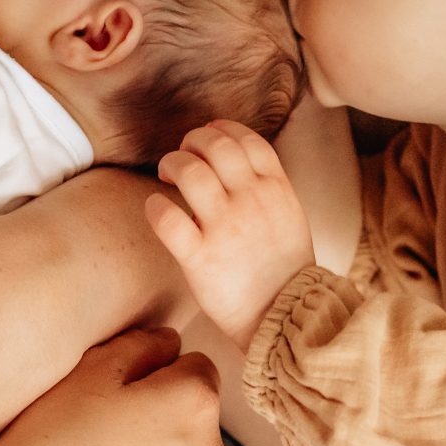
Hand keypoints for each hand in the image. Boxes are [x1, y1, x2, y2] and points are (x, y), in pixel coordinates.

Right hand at [0, 327, 228, 445]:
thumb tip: (170, 343)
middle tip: (101, 442)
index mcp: (195, 404)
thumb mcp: (87, 372)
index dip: (154, 377)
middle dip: (163, 428)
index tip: (116, 398)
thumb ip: (141, 345)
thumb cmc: (46, 445)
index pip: (196, 370)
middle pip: (197, 429)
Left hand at [146, 121, 313, 348]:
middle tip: (183, 155)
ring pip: (190, 172)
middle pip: (216, 145)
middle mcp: (251, 201)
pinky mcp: (200, 257)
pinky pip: (168, 219)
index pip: (248, 139)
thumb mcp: (290, 216)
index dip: (223, 129)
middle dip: (192, 141)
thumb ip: (267, 187)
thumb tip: (235, 162)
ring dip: (173, 164)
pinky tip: (155, 208)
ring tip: (167, 175)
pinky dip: (155, 207)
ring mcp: (225, 228)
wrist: (285, 317)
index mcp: (275, 189)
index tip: (209, 134)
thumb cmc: (285, 270)